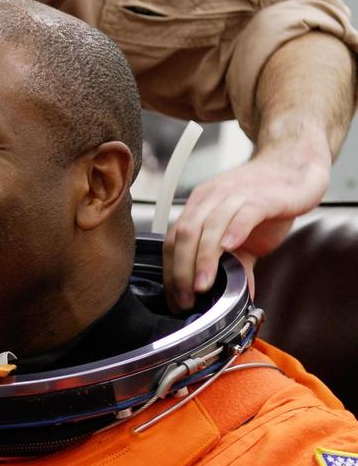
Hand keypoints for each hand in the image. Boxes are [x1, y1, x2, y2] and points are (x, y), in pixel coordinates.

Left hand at [162, 149, 330, 309]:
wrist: (293, 167)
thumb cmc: (266, 200)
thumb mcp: (245, 236)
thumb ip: (238, 264)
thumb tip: (235, 298)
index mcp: (200, 206)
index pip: (174, 240)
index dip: (171, 271)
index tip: (176, 298)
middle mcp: (212, 198)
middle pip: (185, 234)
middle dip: (182, 270)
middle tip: (187, 298)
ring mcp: (235, 195)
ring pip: (210, 226)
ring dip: (204, 259)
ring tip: (203, 286)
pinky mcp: (263, 197)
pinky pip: (243, 213)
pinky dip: (235, 231)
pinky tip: (230, 249)